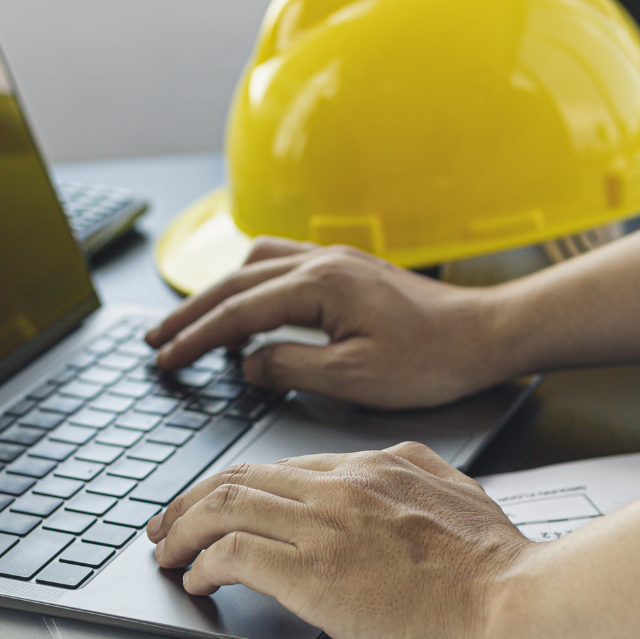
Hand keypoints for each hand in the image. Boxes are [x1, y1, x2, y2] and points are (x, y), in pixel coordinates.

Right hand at [145, 237, 510, 408]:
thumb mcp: (353, 378)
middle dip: (192, 312)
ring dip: (220, 292)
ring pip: (257, 264)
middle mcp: (323, 261)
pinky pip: (283, 264)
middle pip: (236, 282)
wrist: (483, 335)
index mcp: (320, 285)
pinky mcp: (349, 269)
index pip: (238, 311)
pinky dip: (252, 283)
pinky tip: (250, 303)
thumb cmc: (430, 360)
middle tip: (156, 340)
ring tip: (194, 323)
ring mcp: (336, 260)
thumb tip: (248, 362)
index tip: (164, 358)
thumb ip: (290, 367)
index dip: (195, 337)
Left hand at [146, 441, 534, 638]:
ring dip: (184, 529)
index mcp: (376, 466)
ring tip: (167, 551)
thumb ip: (420, 474)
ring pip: (226, 506)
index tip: (218, 505)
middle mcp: (343, 485)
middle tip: (167, 523)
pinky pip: (233, 554)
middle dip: (193, 500)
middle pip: (243, 476)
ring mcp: (326, 524)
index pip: (285, 466)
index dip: (240, 486)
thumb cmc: (494, 566)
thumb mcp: (458, 494)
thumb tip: (395, 467)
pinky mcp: (313, 571)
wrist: (512, 602)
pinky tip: (197, 580)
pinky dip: (202, 564)